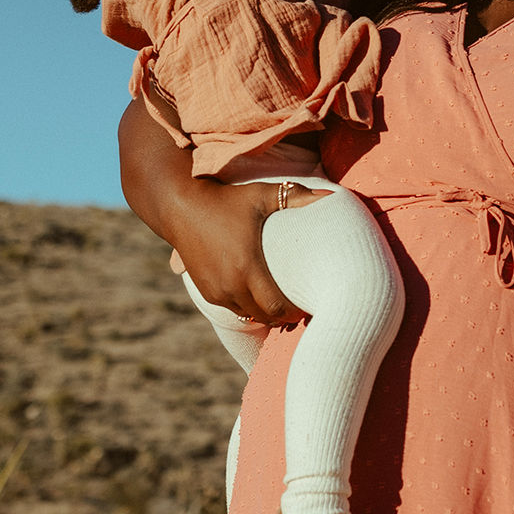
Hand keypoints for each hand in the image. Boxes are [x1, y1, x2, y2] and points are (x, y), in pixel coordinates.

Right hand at [160, 178, 325, 324]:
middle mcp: (230, 285)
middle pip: (265, 317)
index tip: (308, 306)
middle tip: (301, 309)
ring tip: (283, 306)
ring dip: (266, 315)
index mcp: (247, 267)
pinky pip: (234, 310)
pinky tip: (261, 300)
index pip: (277, 307)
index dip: (295, 313)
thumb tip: (332, 195)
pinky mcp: (206, 292)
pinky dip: (248, 309)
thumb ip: (296, 197)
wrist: (180, 207)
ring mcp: (216, 291)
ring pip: (248, 316)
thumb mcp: (261, 195)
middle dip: (284, 317)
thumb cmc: (226, 199)